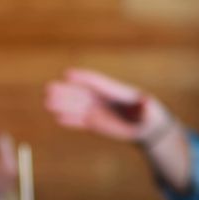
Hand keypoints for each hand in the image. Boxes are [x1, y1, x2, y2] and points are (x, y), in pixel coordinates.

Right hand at [44, 69, 172, 145]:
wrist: (145, 126)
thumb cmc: (149, 114)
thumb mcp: (150, 110)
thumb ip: (146, 106)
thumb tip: (146, 102)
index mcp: (114, 91)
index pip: (95, 82)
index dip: (82, 77)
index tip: (68, 74)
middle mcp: (102, 99)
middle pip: (80, 93)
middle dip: (65, 91)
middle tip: (50, 88)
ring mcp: (97, 110)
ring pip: (76, 106)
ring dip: (62, 104)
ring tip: (47, 102)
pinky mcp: (94, 122)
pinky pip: (80, 121)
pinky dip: (70, 120)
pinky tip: (58, 118)